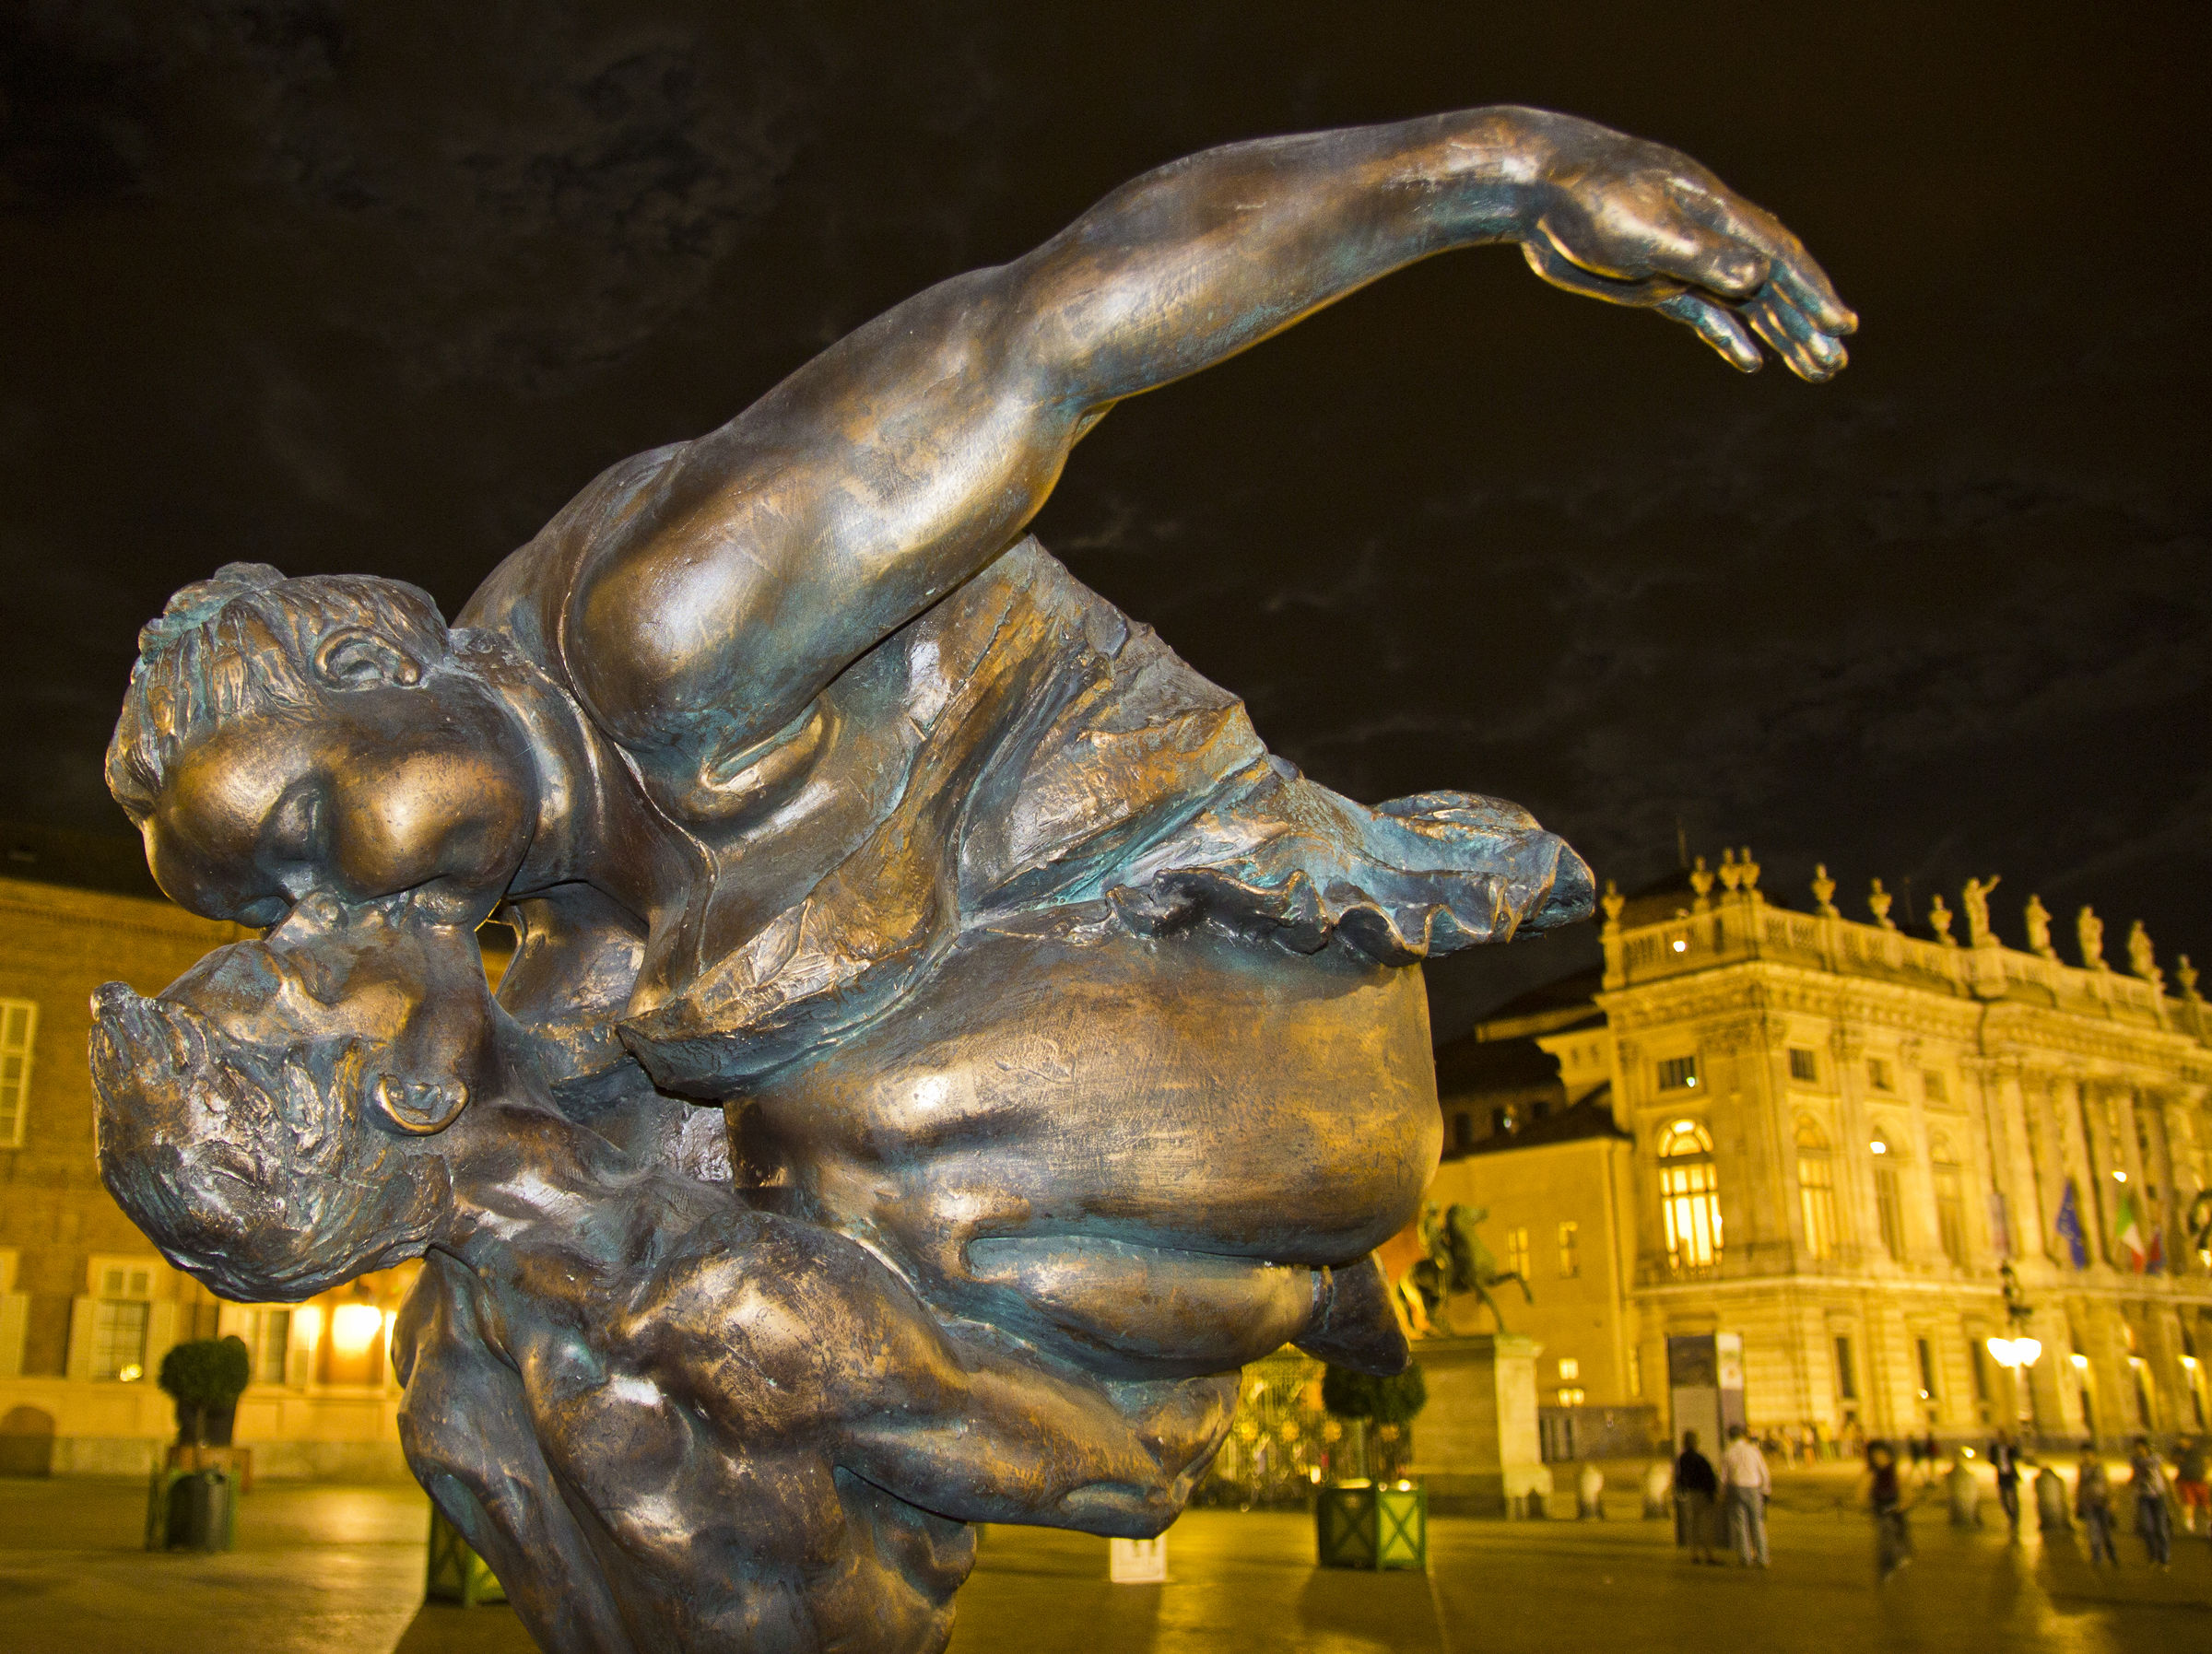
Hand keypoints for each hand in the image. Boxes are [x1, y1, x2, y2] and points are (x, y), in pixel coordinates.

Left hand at [1513, 113, 1855, 380]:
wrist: (1538, 189)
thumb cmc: (1591, 200)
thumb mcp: (1648, 231)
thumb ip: (1703, 256)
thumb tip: (1758, 278)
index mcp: (1718, 216)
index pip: (1779, 258)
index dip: (1813, 292)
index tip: (1842, 326)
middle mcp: (1711, 238)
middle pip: (1771, 286)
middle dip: (1806, 324)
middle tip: (1836, 364)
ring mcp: (1684, 261)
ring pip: (1743, 304)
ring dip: (1779, 335)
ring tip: (1813, 369)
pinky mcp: (1655, 281)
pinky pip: (1703, 314)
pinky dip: (1728, 335)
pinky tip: (1752, 362)